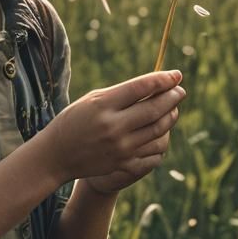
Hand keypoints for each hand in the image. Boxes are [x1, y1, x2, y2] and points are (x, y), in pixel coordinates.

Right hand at [38, 70, 185, 187]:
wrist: (57, 155)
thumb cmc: (76, 120)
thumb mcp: (94, 99)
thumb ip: (123, 93)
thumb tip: (155, 86)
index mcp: (104, 105)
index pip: (141, 87)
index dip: (163, 79)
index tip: (176, 74)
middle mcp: (114, 126)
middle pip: (154, 109)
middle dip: (172, 97)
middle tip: (180, 90)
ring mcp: (121, 148)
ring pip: (158, 130)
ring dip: (171, 116)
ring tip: (173, 108)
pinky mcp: (124, 164)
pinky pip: (154, 151)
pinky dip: (162, 138)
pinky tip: (162, 130)